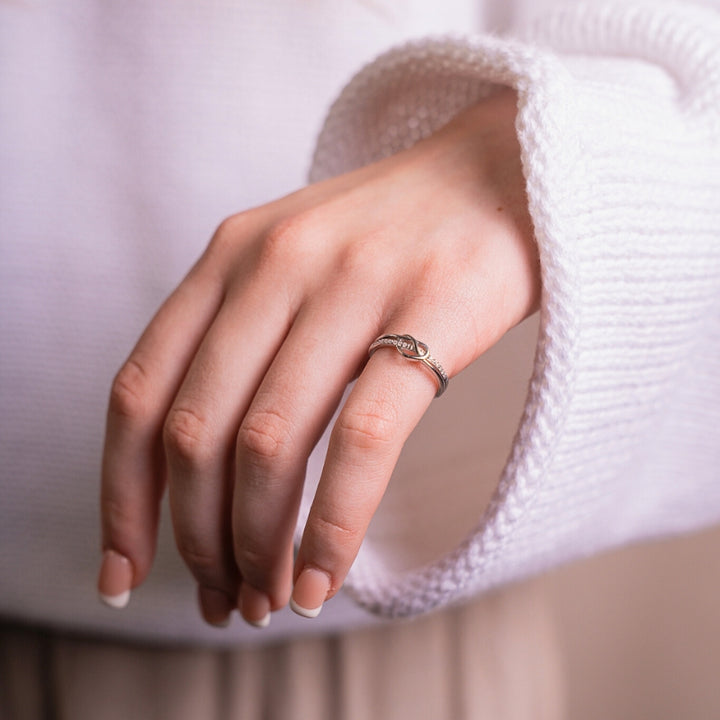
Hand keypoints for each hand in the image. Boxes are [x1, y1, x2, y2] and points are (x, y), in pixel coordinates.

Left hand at [98, 87, 539, 626]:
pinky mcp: (429, 311)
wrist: (503, 170)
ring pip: (268, 444)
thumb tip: (209, 465)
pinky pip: (359, 440)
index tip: (124, 572)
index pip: (138, 392)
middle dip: (197, 539)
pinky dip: (332, 525)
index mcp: (230, 254)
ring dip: (257, 544)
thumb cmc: (396, 234)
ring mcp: (350, 283)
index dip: (121, 497)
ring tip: (271, 599)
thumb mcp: (295, 260)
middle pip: (197, 432)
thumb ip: (242, 334)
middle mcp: (275, 264)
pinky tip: (326, 579)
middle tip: (225, 601)